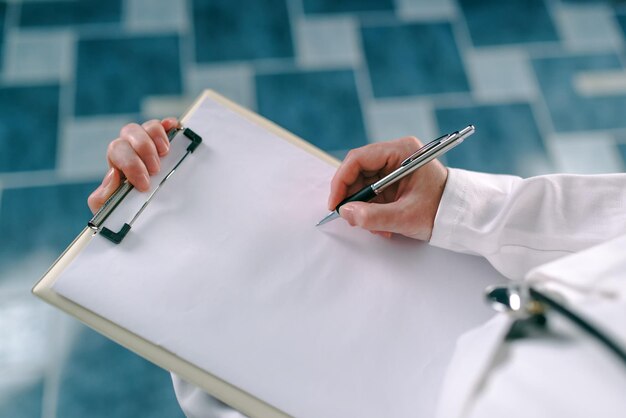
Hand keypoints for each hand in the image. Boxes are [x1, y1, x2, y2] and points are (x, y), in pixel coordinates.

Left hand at [87, 118, 178, 213]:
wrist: (136, 216)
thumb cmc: (126, 211)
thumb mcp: (108, 210)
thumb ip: (103, 197)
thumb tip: (113, 175)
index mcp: (117, 162)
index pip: (117, 150)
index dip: (131, 163)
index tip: (144, 183)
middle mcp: (131, 147)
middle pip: (131, 132)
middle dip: (144, 150)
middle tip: (155, 169)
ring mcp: (150, 142)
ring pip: (148, 126)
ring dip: (156, 137)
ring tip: (165, 154)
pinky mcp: (167, 142)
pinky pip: (167, 125)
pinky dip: (170, 125)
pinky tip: (174, 128)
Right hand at [328, 136, 447, 240]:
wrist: (462, 217)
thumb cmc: (441, 211)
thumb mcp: (405, 216)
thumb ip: (373, 216)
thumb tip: (345, 212)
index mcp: (402, 151)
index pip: (358, 159)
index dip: (341, 181)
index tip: (336, 203)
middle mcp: (397, 154)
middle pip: (358, 171)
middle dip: (353, 198)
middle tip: (351, 218)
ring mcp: (395, 166)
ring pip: (364, 184)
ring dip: (364, 207)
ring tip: (375, 227)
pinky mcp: (396, 180)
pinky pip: (374, 192)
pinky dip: (373, 209)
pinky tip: (382, 224)